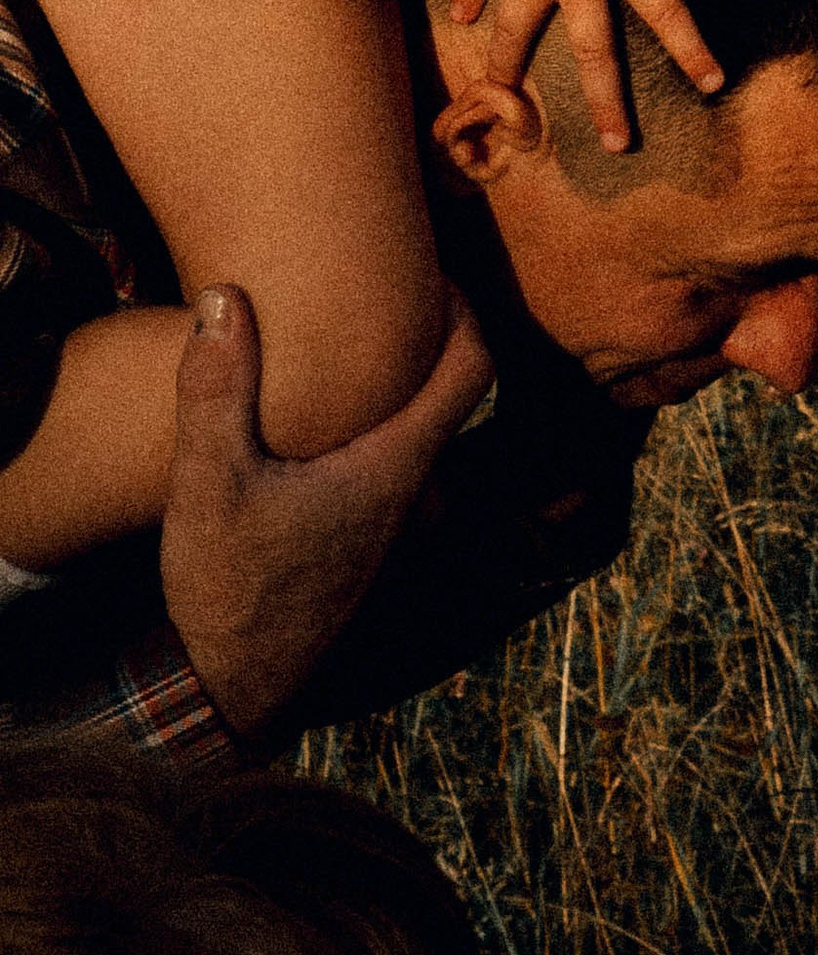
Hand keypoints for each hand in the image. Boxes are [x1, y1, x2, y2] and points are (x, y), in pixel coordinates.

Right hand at [162, 284, 493, 741]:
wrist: (229, 687)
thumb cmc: (229, 587)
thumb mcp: (209, 482)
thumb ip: (217, 388)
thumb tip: (223, 295)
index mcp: (398, 468)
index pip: (473, 368)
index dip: (463, 307)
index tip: (426, 268)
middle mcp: (417, 493)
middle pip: (453, 394)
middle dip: (431, 336)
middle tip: (386, 287)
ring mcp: (400, 524)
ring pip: (424, 433)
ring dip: (402, 386)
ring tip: (353, 341)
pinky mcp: (372, 544)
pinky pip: (396, 465)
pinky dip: (380, 426)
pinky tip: (326, 416)